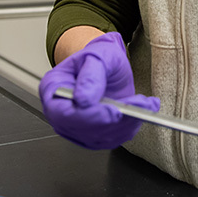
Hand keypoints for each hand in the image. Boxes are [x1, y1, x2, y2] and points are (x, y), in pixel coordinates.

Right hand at [38, 31, 159, 149]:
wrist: (106, 67)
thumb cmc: (98, 58)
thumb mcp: (98, 56)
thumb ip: (91, 76)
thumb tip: (83, 99)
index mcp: (53, 88)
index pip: (62, 112)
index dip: (87, 116)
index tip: (113, 111)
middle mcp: (59, 111)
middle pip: (80, 129)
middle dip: (112, 121)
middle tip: (138, 107)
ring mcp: (74, 125)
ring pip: (97, 137)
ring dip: (125, 124)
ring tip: (144, 104)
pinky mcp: (91, 134)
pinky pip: (109, 140)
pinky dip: (128, 128)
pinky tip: (141, 112)